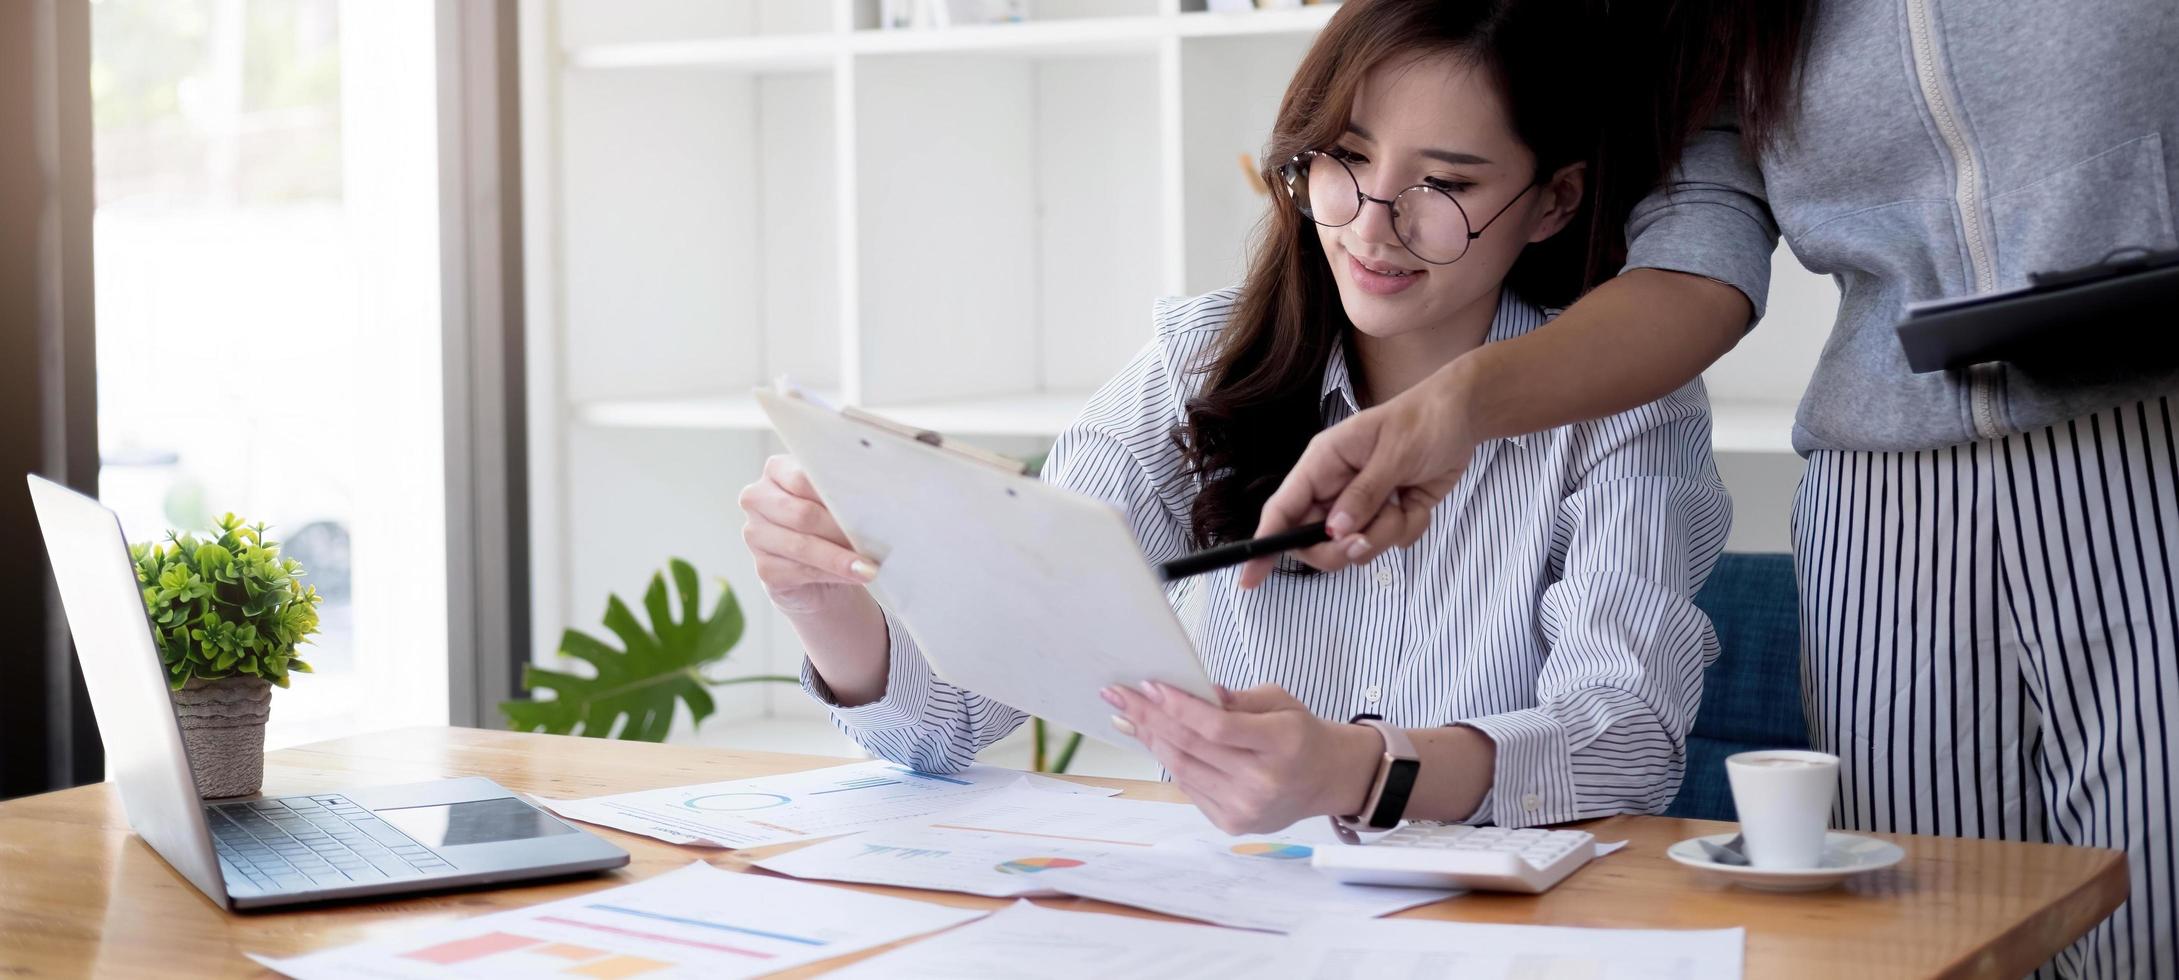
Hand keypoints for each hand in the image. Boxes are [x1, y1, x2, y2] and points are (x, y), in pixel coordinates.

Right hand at [737, 454, 878, 614]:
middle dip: (840, 529)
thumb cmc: (830, 524)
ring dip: (840, 558)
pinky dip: (833, 574)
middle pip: (803, 514)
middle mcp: (758, 500)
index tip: (868, 504)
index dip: (836, 494)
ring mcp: (756, 535)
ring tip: (869, 566)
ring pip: (802, 546)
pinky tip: (854, 576)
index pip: (803, 477)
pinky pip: (802, 571)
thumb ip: (844, 494)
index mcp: (776, 471)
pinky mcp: (764, 568)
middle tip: (873, 539)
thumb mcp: (835, 500)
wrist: (818, 567)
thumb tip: (873, 502)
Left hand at [1101, 682, 1376, 834]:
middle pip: (1191, 748)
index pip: (1218, 728)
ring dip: (1150, 739)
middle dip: (1148, 718)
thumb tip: (1193, 691)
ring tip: (1127, 715)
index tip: (1149, 686)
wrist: (1323, 779)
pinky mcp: (1231, 823)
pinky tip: (1153, 739)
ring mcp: (1245, 809)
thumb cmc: (1299, 734)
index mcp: (1282, 746)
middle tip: (1118, 696)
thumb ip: (1236, 699)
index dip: (1179, 706)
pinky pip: (1188, 786)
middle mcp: (1263, 783)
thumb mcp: (1279, 702)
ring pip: (1182, 769)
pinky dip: (1168, 761)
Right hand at [1240, 363, 1477, 587]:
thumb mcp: (1393, 454)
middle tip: (1369, 539)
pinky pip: (1389, 543)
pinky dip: (1408, 529)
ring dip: (1386, 534)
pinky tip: (1417, 500)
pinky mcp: (1387, 514)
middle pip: (1316, 541)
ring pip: (1356, 546)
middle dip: (1345, 547)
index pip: (1283, 508)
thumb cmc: (1424, 421)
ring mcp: (1361, 503)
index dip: (1264, 543)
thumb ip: (1364, 495)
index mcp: (1323, 463)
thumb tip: (1335, 532)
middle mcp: (1335, 487)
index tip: (1250, 577)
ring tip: (1404, 501)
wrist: (1463, 417)